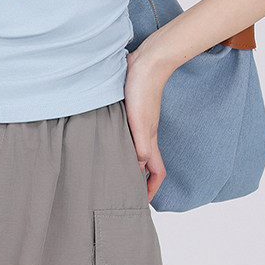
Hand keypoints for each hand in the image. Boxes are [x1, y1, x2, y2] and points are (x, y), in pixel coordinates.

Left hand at [123, 48, 173, 201]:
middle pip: (146, 163)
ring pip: (136, 148)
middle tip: (121, 189)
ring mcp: (139, 121)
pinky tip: (108, 139)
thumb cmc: (142, 89)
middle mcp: (146, 133)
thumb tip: (138, 167)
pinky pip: (129, 133)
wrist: (147, 61)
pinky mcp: (131, 109)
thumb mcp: (139, 120)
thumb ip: (140, 144)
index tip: (142, 203)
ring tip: (112, 169)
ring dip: (129, 160)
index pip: (156, 171)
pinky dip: (122, 142)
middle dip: (138, 179)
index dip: (151, 189)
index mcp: (150, 139)